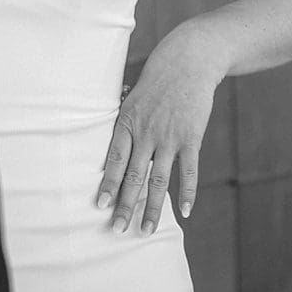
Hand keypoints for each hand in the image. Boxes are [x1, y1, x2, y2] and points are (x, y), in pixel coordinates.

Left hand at [94, 26, 224, 234]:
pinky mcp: (192, 138)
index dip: (107, 184)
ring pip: (159, 180)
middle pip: (134, 177)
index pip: (114, 160)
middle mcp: (147, 133)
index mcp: (128, 122)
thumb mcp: (132, 95)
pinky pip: (189, 171)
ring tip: (147, 230)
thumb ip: (124, 120)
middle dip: (124, 206)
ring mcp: (170, 138)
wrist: (189, 61)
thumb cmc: (158, 77)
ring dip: (153, 208)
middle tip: (117, 230)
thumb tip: (113, 140)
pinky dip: (188, 192)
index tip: (100, 205)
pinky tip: (186, 211)